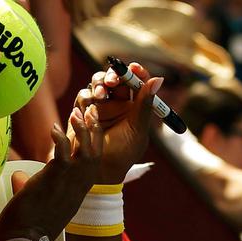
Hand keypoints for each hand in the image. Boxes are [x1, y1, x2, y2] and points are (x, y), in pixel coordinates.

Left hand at [0, 108, 103, 240]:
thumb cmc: (23, 229)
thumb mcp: (32, 203)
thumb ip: (28, 187)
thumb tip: (18, 177)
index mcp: (75, 194)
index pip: (90, 165)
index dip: (92, 144)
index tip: (89, 126)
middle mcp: (77, 188)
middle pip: (95, 154)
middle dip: (94, 130)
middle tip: (89, 109)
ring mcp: (68, 184)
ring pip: (86, 152)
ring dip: (83, 131)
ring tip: (76, 112)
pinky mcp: (54, 181)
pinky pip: (63, 155)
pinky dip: (60, 139)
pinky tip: (54, 127)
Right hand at [70, 62, 159, 182]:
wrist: (98, 171)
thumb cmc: (122, 154)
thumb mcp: (137, 129)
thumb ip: (145, 104)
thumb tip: (158, 79)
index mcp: (136, 107)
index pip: (137, 82)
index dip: (136, 72)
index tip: (133, 68)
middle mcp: (118, 103)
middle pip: (116, 78)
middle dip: (113, 75)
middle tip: (111, 81)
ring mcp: (100, 106)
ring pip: (98, 83)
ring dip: (98, 84)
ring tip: (99, 96)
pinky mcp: (83, 111)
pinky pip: (84, 95)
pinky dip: (86, 97)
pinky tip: (89, 108)